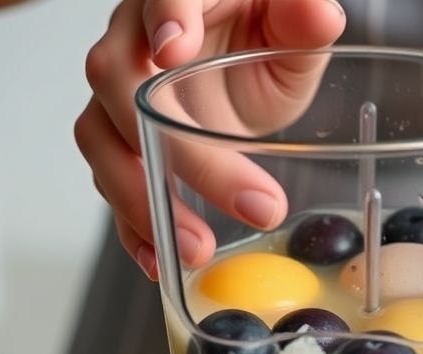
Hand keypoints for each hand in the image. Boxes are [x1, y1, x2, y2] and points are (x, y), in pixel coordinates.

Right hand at [75, 0, 345, 276]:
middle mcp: (134, 37)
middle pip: (122, 83)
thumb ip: (304, 17)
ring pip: (103, 139)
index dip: (162, 19)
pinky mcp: (121, 142)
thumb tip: (320, 12)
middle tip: (244, 198)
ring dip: (143, 200)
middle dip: (178, 149)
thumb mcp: (296, 23)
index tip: (171, 51)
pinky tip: (159, 259)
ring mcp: (119, 93)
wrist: (241, 57)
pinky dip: (132, 225)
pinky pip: (111, 182)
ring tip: (195, 248)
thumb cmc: (263, 31)